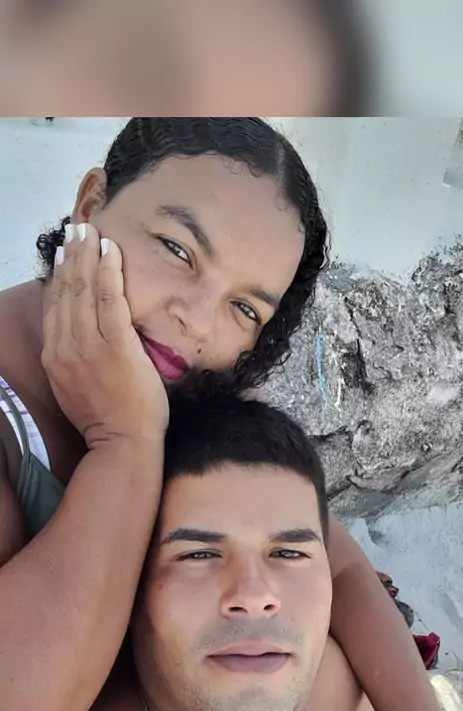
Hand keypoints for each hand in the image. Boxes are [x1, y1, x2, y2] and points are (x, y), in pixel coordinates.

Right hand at [42, 222, 168, 449]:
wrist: (123, 444)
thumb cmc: (106, 420)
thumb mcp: (74, 387)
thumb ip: (73, 359)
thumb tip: (81, 336)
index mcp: (54, 357)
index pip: (54, 306)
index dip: (58, 275)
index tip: (63, 252)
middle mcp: (66, 347)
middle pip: (65, 291)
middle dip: (70, 255)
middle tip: (76, 229)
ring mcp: (90, 346)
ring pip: (83, 290)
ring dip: (86, 255)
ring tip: (90, 231)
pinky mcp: (117, 346)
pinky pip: (109, 300)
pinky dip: (109, 271)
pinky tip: (110, 250)